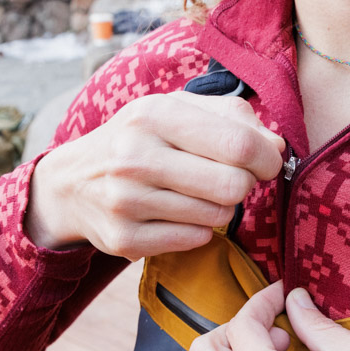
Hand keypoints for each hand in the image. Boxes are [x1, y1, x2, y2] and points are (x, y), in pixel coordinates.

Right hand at [24, 92, 283, 258]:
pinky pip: (195, 240)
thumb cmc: (140, 140)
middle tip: (232, 179)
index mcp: (154, 114)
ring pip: (218, 216)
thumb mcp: (176, 110)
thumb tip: (277, 146)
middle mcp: (135, 156)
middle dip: (244, 184)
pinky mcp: (124, 239)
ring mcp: (126, 201)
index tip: (266, 162)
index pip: (239, 144)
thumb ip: (232, 118)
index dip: (267, 158)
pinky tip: (178, 214)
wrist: (72, 182)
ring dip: (220, 207)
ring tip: (197, 194)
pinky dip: (198, 229)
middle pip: (233, 186)